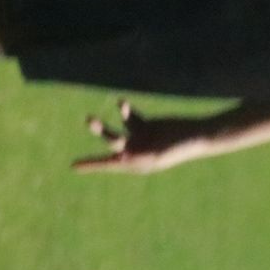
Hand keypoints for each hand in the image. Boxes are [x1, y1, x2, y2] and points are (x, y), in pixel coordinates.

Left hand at [71, 100, 197, 174]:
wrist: (196, 135)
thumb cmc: (179, 148)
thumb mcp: (157, 154)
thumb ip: (138, 155)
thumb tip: (119, 158)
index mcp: (136, 163)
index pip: (109, 164)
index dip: (91, 165)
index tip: (73, 166)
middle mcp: (136, 151)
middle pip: (112, 143)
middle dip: (101, 132)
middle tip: (90, 120)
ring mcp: (141, 138)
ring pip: (119, 129)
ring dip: (109, 122)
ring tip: (98, 113)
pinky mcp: (147, 126)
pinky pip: (131, 118)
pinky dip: (125, 111)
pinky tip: (122, 103)